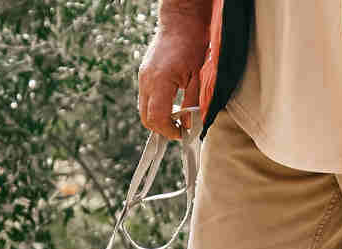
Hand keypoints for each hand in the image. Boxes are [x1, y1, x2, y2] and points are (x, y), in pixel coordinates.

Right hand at [138, 20, 208, 139]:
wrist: (180, 20)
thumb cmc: (192, 43)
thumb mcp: (198, 76)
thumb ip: (192, 102)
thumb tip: (189, 125)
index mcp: (160, 82)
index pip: (157, 118)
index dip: (168, 130)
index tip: (180, 134)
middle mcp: (147, 81)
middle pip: (146, 118)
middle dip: (161, 128)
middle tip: (178, 129)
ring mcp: (143, 77)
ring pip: (143, 109)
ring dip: (157, 118)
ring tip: (175, 118)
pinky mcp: (143, 74)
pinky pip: (145, 98)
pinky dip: (155, 107)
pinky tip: (170, 104)